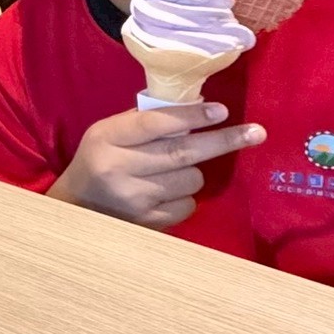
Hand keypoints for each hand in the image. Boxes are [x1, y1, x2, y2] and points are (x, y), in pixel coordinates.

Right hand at [47, 103, 264, 228]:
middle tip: (257, 133)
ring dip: (194, 172)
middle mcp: (118, 169)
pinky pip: (187, 205)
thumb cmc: (100, 160)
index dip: (192, 117)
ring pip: (190, 180)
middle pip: (182, 152)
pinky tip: (167, 192)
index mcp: (107, 138)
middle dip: (223, 141)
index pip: (155, 123)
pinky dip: (185, 196)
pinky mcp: (146, 224)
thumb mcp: (109, 133)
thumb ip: (146, 122)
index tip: (221, 111)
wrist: (76, 208)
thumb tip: (199, 109)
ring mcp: (133, 200)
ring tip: (174, 170)